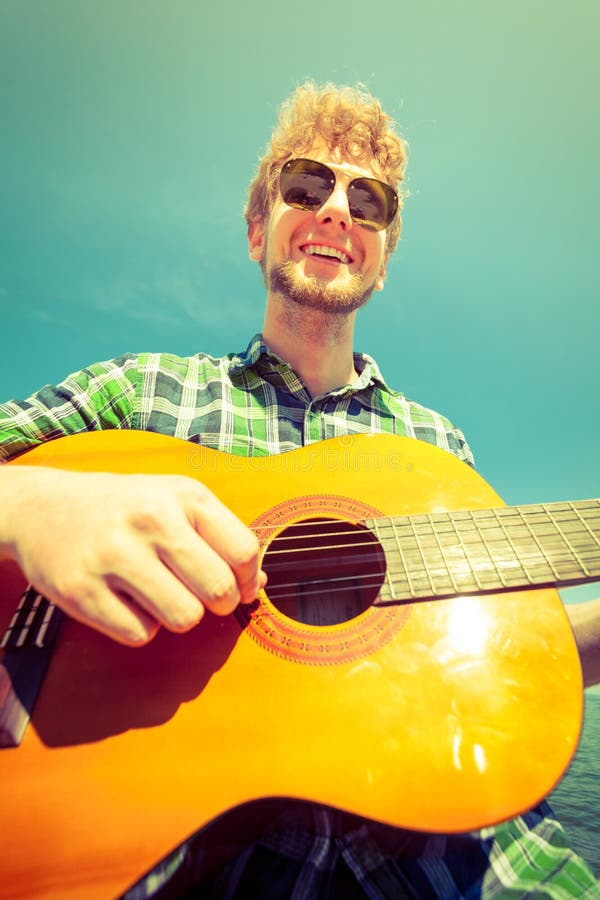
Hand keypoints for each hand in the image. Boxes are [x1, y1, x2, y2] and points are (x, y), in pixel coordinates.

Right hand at [2, 467, 264, 645]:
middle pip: (218, 591)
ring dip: (177, 615)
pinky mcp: (82, 591)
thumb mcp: (176, 501)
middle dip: (217, 603)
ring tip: (156, 591)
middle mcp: (151, 519)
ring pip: (184, 618)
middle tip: (197, 593)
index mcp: (183, 495)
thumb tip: (257, 584)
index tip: (237, 586)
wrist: (43, 507)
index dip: (247, 579)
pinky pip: (140, 634)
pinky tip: (124, 600)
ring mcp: (114, 555)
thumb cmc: (125, 507)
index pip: (243, 550)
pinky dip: (139, 626)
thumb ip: (221, 536)